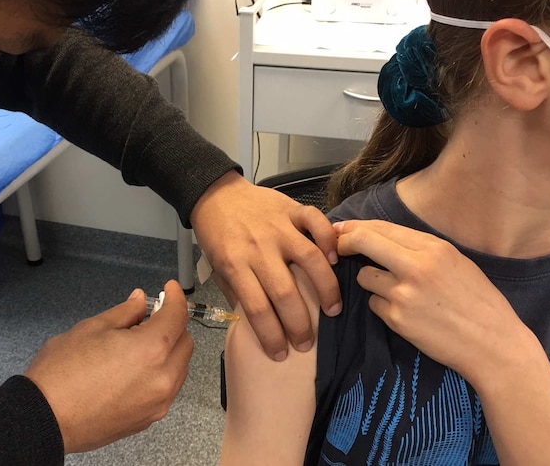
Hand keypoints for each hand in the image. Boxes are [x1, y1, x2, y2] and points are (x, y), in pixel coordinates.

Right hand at [23, 281, 192, 452]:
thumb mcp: (92, 328)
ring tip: (139, 343)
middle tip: (150, 316)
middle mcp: (162, 378)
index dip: (174, 298)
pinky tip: (135, 367)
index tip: (169, 290)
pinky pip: (166, 390)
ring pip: (179, 368)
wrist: (44, 419)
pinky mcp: (148, 419)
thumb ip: (125, 313)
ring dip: (168, 351)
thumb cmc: (61, 374)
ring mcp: (157, 403)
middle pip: (185, 343)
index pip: (178, 316)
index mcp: (151, 349)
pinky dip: (160, 374)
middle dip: (173, 326)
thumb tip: (140, 302)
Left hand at [190, 171, 340, 360]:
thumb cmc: (217, 235)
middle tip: (307, 343)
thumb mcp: (217, 267)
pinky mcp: (291, 208)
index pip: (256, 308)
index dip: (271, 336)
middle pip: (285, 292)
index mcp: (234, 264)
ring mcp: (277, 226)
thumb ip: (237, 293)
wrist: (214, 194)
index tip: (281, 354)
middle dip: (299, 325)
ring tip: (332, 310)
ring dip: (325, 288)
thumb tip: (257, 324)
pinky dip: (328, 239)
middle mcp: (258, 247)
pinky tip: (335, 260)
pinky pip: (316, 221)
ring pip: (309, 259)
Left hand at [334, 219, 538, 382]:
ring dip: (371, 281)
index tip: (343, 229)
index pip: (382, 227)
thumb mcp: (457, 263)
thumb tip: (385, 238)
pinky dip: (382, 307)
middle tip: (337, 248)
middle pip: (363, 241)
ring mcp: (404, 293)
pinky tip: (405, 314)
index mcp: (434, 248)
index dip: (356, 226)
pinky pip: (374, 305)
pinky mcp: (397, 319)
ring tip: (395, 291)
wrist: (493, 344)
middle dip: (344, 242)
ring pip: (365, 276)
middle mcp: (416, 266)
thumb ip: (422, 249)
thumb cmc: (480, 302)